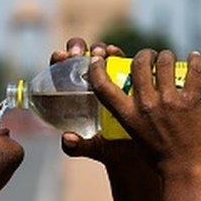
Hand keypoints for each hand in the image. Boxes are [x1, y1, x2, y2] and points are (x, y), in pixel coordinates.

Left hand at [50, 38, 140, 166]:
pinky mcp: (125, 76)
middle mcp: (88, 84)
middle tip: (79, 53)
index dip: (58, 62)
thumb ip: (78, 147)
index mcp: (73, 98)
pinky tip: (114, 52)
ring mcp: (107, 78)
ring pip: (98, 56)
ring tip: (100, 52)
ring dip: (97, 49)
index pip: (60, 74)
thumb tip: (67, 138)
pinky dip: (114, 53)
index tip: (61, 58)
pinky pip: (118, 60)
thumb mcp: (96, 149)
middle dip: (76, 48)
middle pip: (77, 58)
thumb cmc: (114, 150)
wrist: (142, 152)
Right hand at [88, 49, 200, 179]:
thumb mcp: (134, 137)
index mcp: (128, 116)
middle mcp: (146, 105)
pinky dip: (195, 61)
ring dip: (167, 56)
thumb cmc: (159, 159)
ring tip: (169, 58)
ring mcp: (169, 101)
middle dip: (144, 55)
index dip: (97, 68)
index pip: (103, 86)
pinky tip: (195, 57)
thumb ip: (129, 118)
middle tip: (150, 56)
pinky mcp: (191, 101)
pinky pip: (193, 72)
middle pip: (139, 64)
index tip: (99, 59)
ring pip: (165, 61)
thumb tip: (116, 109)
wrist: (187, 171)